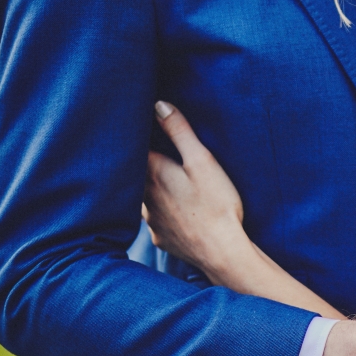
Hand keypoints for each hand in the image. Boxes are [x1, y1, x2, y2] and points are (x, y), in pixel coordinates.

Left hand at [144, 102, 252, 283]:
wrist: (222, 251)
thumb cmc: (216, 203)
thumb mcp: (202, 160)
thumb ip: (179, 131)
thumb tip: (158, 104)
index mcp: (152, 174)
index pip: (133, 149)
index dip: (137, 137)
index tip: (138, 126)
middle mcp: (144, 198)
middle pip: (135, 175)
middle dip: (141, 163)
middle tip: (151, 152)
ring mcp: (151, 221)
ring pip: (142, 199)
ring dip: (150, 190)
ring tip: (165, 183)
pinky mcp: (161, 238)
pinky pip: (155, 220)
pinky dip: (162, 213)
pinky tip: (176, 212)